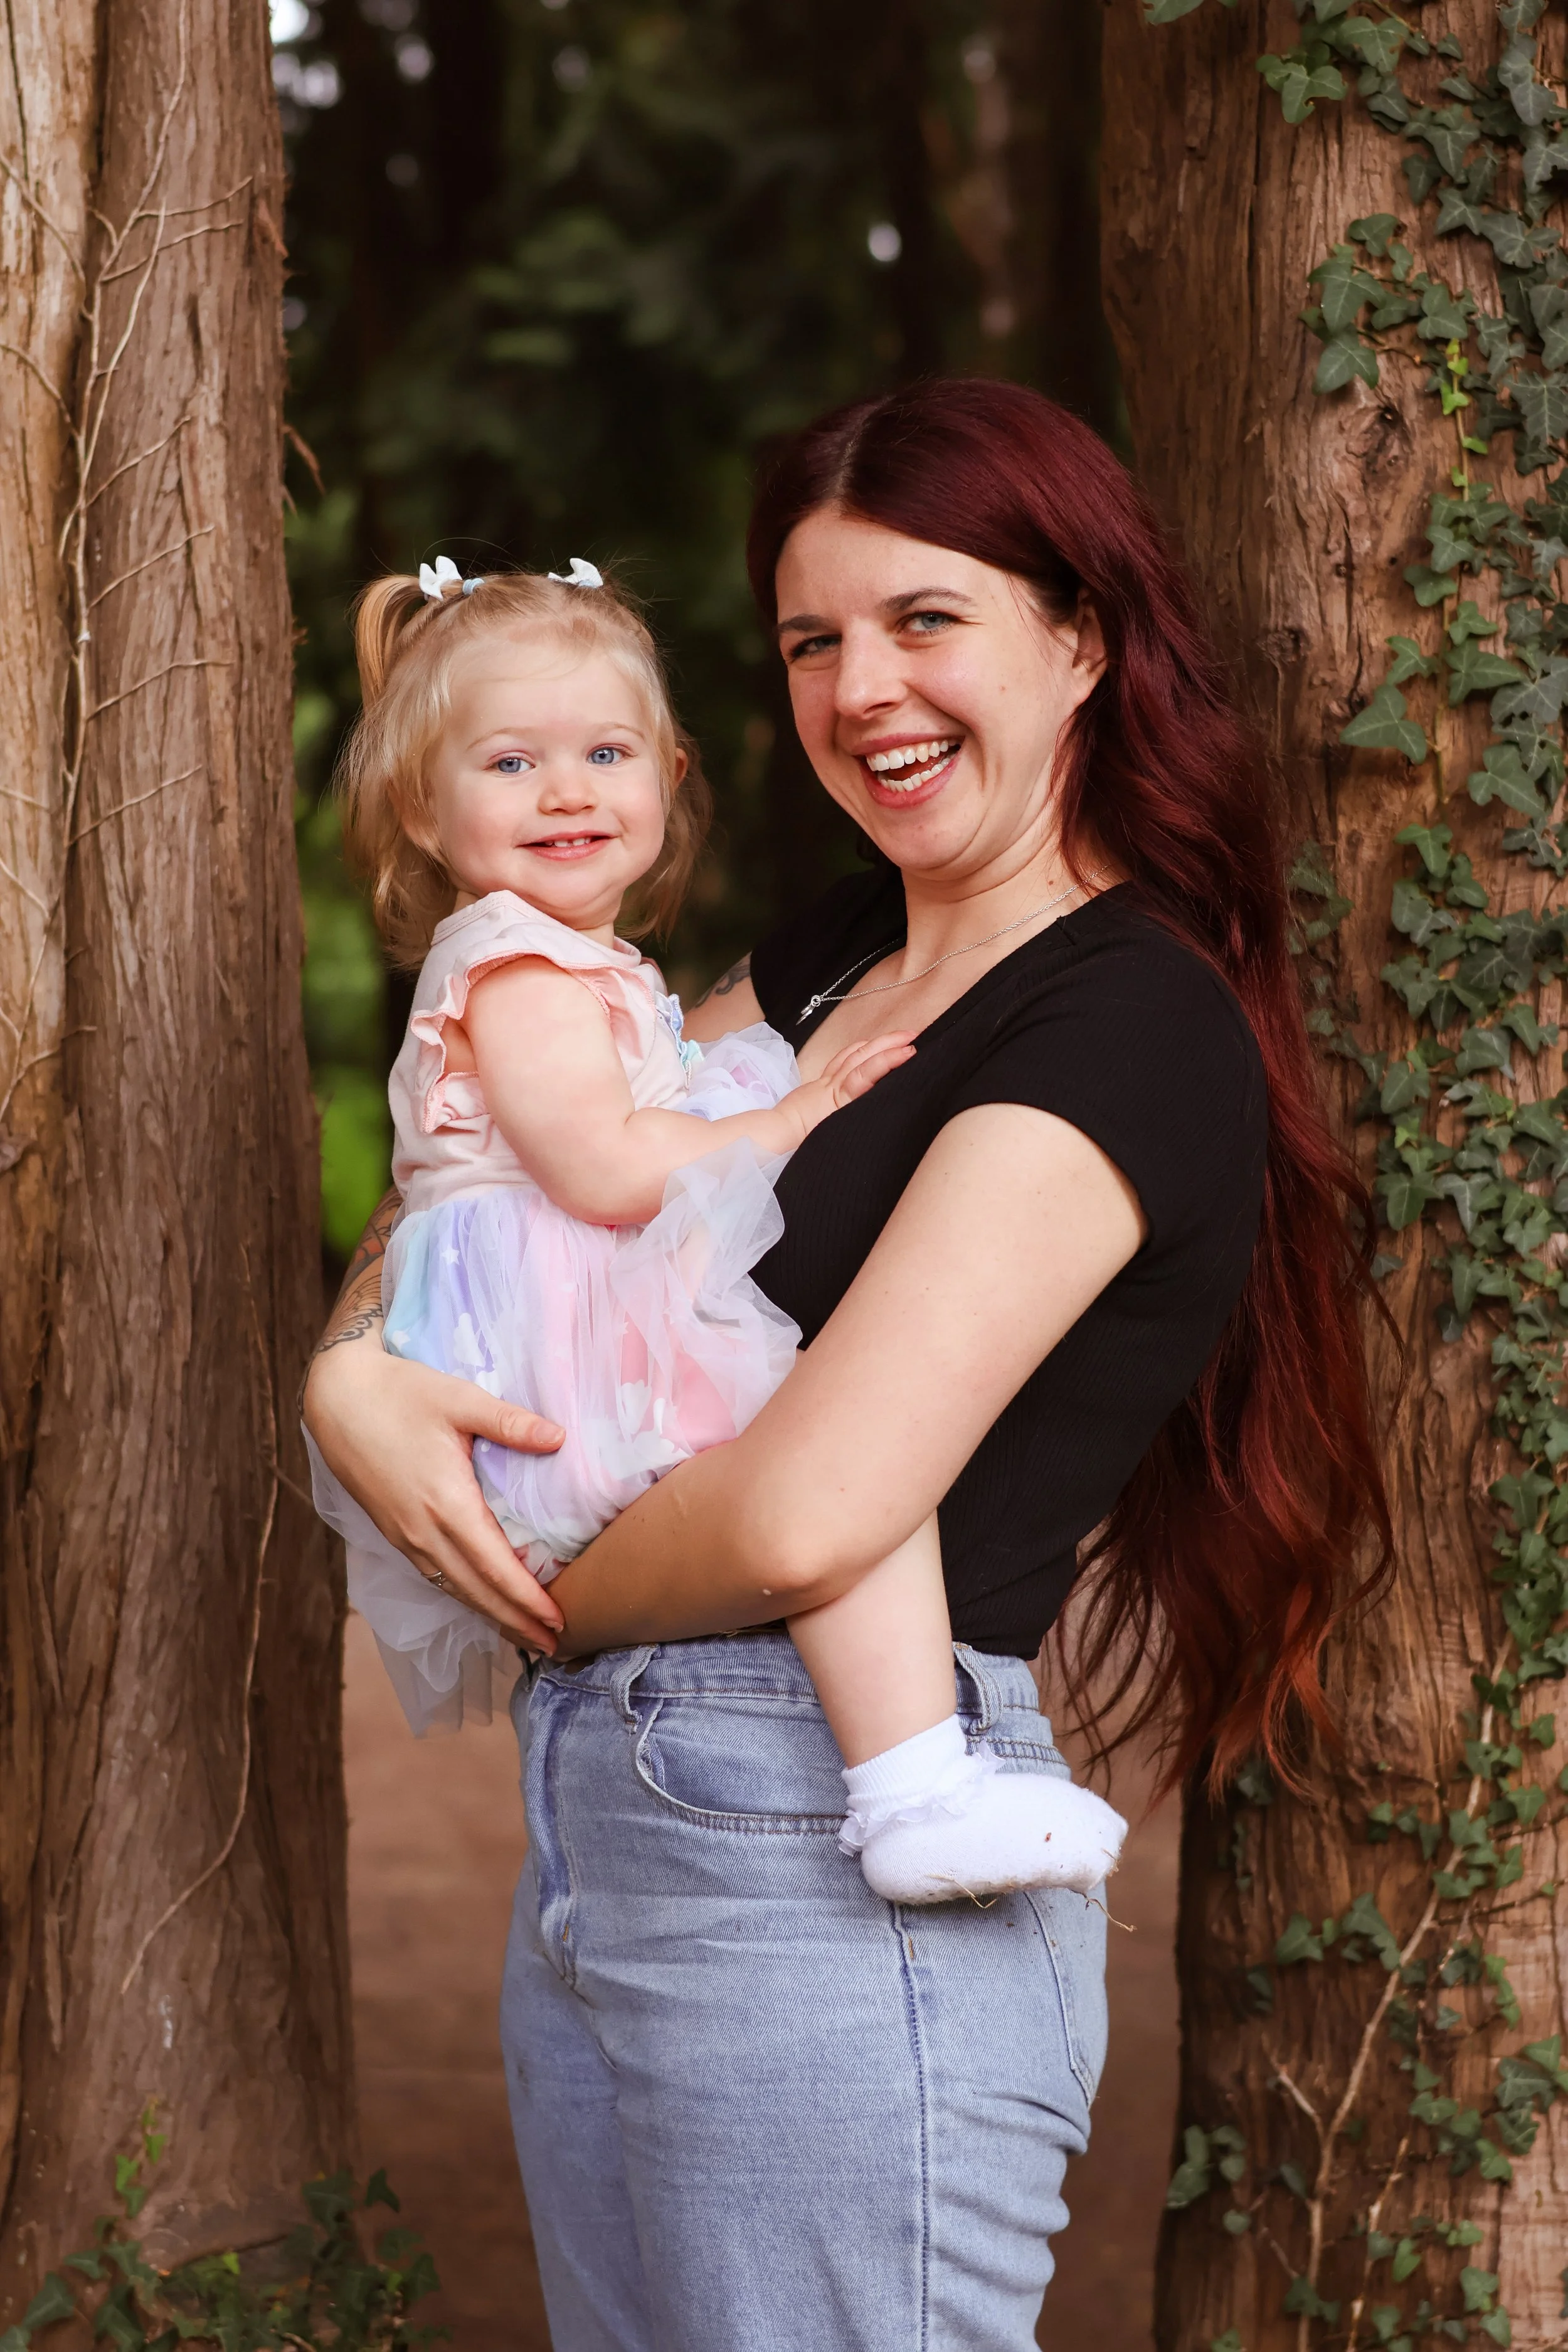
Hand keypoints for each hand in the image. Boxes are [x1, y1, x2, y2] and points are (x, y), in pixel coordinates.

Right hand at [304, 1342, 567, 1650]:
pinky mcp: (394, 1533)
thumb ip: (510, 1422)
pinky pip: (435, 1576)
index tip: (557, 1620)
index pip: (494, 1567)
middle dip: (516, 1622)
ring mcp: (405, 1536)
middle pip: (476, 1592)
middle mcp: (424, 1530)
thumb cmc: (400, 1392)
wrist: (336, 1398)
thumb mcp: (460, 1399)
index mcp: (446, 1503)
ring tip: (525, 1636)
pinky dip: (463, 1597)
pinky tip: (481, 1602)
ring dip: (491, 1616)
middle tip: (555, 1645)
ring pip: (454, 1589)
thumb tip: (560, 1438)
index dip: (527, 1599)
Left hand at [793, 1033, 915, 1132]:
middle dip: (889, 1042)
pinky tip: (869, 1047)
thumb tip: (882, 1121)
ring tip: (899, 1038)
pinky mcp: (822, 1081)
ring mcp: (827, 1080)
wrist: (776, 1135)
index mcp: (841, 1100)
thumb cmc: (802, 1140)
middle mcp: (835, 1085)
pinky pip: (842, 1058)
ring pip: (853, 1053)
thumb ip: (857, 1123)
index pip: (868, 1073)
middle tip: (914, 1035)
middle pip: (864, 1056)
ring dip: (877, 1042)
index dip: (889, 1060)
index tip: (910, 1051)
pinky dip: (859, 1049)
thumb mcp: (834, 1136)